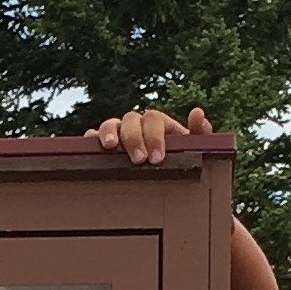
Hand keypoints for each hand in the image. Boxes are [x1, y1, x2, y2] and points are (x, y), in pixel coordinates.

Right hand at [88, 104, 212, 166]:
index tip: (158, 158)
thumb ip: (200, 133)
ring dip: (109, 133)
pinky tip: (90, 150)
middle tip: (139, 161)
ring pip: (110, 124)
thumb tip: (197, 112)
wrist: (166, 177)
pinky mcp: (100, 145)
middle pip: (131, 120)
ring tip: (111, 148)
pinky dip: (90, 141)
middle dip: (134, 139)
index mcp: (157, 123)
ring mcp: (117, 133)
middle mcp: (136, 124)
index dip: (154, 136)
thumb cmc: (179, 160)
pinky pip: (91, 138)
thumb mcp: (193, 149)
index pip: (153, 119)